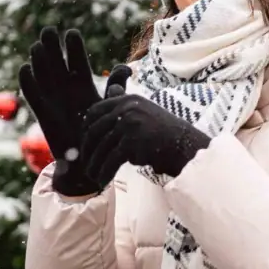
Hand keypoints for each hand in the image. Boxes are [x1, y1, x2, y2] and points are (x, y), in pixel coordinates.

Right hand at [18, 26, 125, 194]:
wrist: (88, 162)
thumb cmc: (101, 132)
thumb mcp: (110, 106)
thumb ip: (115, 86)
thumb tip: (125, 67)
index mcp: (84, 85)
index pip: (77, 61)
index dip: (74, 47)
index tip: (72, 33)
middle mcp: (66, 89)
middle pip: (56, 63)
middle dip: (52, 47)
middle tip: (48, 31)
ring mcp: (53, 100)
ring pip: (43, 75)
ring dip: (39, 61)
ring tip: (37, 46)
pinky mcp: (42, 114)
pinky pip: (33, 96)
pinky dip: (28, 83)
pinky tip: (25, 68)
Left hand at [83, 68, 211, 178]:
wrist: (184, 144)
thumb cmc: (164, 131)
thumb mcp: (144, 110)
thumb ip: (125, 105)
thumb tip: (111, 88)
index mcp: (127, 100)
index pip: (95, 111)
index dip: (85, 129)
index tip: (84, 144)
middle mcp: (126, 108)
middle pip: (95, 131)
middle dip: (87, 151)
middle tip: (85, 165)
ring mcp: (129, 123)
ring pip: (102, 148)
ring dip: (94, 165)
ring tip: (92, 176)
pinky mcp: (132, 141)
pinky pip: (111, 160)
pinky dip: (105, 172)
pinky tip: (102, 181)